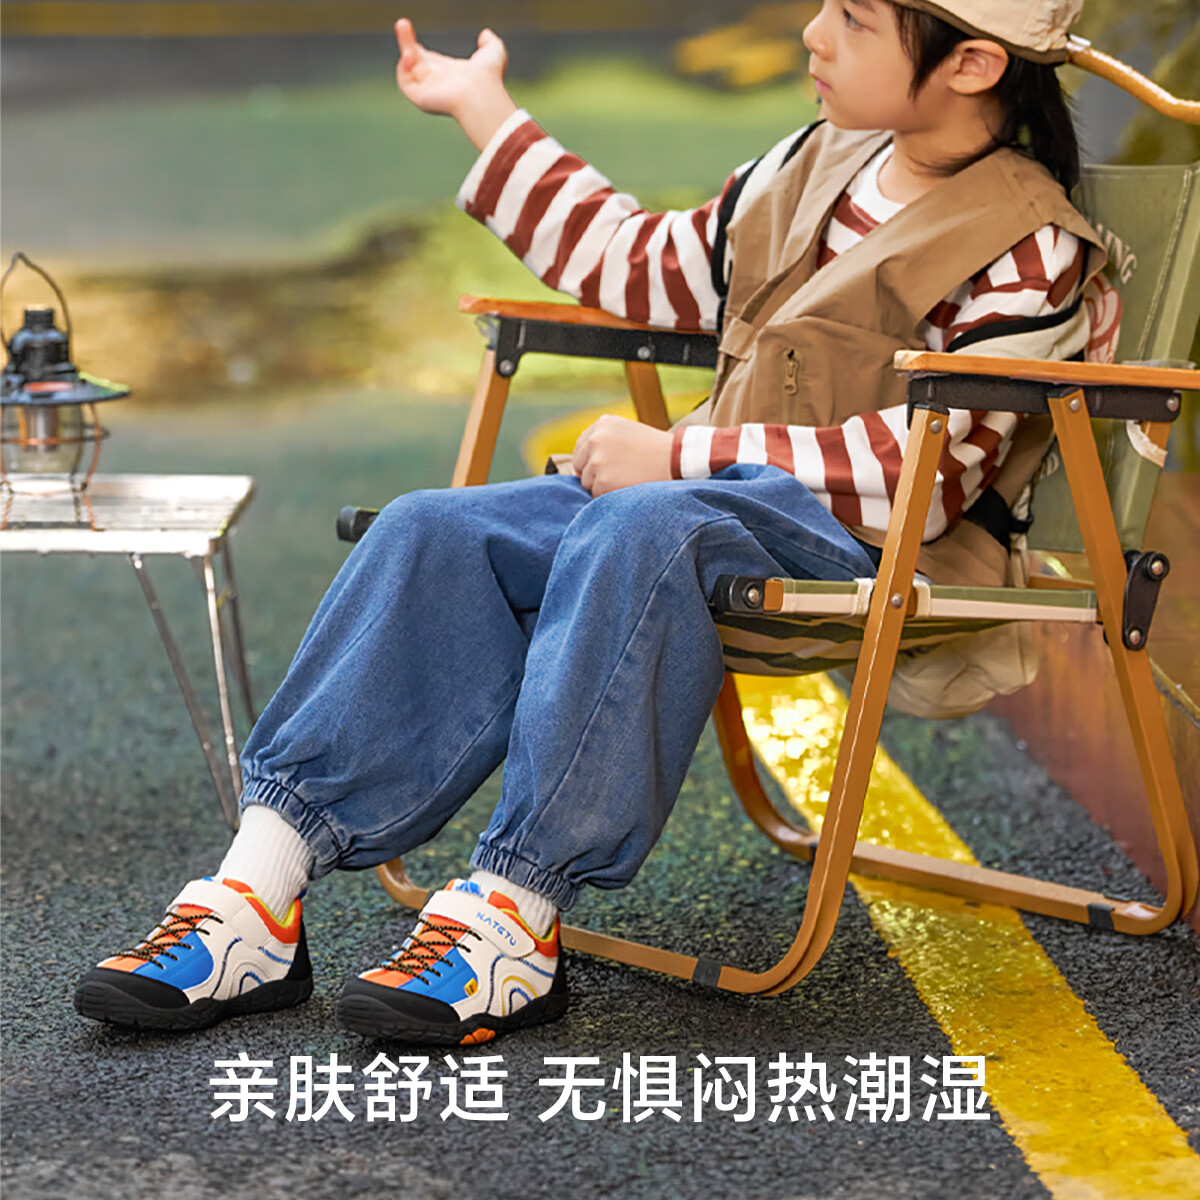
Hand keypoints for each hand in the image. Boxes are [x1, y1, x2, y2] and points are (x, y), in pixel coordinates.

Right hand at [394, 19, 516, 149]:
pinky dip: (402, 67)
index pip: (428, 59)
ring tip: (403, 24)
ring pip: (407, 68)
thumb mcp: (493, 52)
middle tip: (402, 23)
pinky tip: (409, 54)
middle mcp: (437, 81)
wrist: (480, 93)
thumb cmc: (488, 77)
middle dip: (406, 42)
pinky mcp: (419, 97)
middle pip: (414, 60)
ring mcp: (427, 90)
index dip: (418, 47)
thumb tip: (486, 34)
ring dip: (404, 47)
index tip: (409, 30)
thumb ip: (490, 42)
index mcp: (450, 72)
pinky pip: (404, 82)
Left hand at [572, 414, 673, 496]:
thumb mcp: (628, 432)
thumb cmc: (656, 450)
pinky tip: (627, 487)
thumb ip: (604, 441)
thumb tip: (578, 467)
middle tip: (618, 475)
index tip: (604, 467)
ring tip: (626, 479)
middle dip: (593, 473)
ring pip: (587, 482)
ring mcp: (597, 461)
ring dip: (602, 485)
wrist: (676, 461)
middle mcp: (596, 440)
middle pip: (580, 465)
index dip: (590, 460)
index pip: (581, 446)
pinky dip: (609, 495)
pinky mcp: (602, 481)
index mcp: (602, 425)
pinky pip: (596, 495)